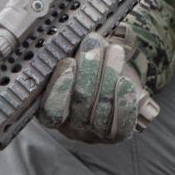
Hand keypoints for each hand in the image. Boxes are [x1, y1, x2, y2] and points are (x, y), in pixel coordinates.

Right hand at [37, 34, 158, 143]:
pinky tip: (125, 79)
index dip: (61, 87)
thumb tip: (71, 38)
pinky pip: (122, 124)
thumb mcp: (69, 62)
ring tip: (114, 50)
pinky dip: (124, 100)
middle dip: (89, 68)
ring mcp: (93, 133)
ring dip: (109, 74)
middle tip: (93, 43)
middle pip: (80, 102)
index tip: (69, 61)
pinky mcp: (115, 135)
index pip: (51, 110)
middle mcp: (70, 128)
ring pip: (102, 108)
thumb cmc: (82, 69)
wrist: (108, 83)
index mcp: (49, 113)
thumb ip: (66, 54)